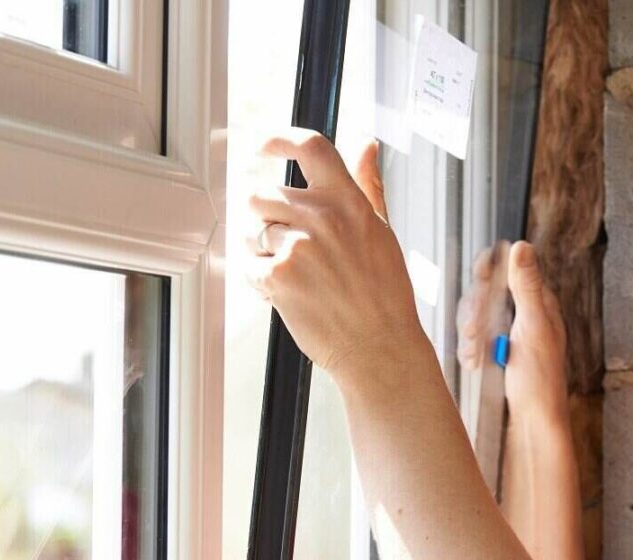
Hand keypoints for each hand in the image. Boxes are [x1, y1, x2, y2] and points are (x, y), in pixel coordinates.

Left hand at [244, 128, 426, 377]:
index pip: (311, 147)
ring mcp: (298, 246)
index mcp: (349, 202)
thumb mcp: (381, 231)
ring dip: (263, 252)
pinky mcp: (278, 276)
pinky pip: (248, 266)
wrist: (380, 346)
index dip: (279, 140)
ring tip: (296, 276)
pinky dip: (261, 281)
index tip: (265, 148)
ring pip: (252, 232)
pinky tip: (290, 294)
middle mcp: (322, 217)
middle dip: (265, 219)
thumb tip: (366, 145)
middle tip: (285, 245)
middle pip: (261, 193)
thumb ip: (367, 184)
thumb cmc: (384, 294)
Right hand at [457, 240, 568, 424]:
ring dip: (469, 334)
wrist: (531, 426)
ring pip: (474, 317)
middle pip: (484, 293)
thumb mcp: (533, 329)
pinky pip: (471, 340)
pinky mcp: (494, 354)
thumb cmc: (541, 381)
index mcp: (539, 304)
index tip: (479, 274)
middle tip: (474, 332)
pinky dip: (469, 350)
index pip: (510, 270)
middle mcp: (523, 315)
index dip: (490, 270)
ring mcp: (507, 335)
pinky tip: (473, 365)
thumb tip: (521, 246)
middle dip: (474, 312)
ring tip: (474, 355)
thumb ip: (526, 287)